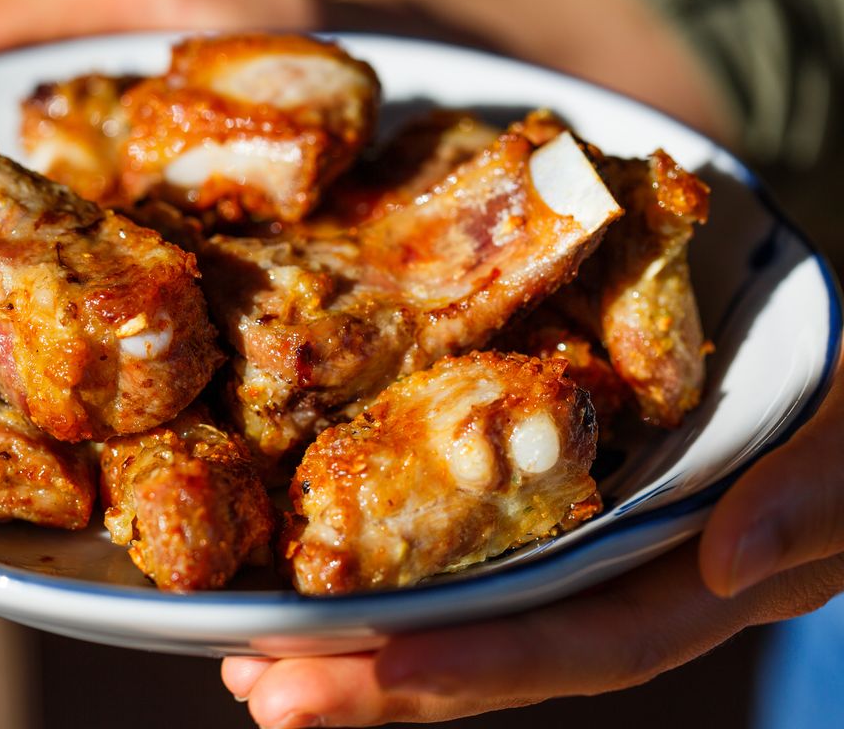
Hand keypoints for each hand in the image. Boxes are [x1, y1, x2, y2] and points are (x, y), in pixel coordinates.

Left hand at [221, 367, 843, 726]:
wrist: (819, 350)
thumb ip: (819, 502)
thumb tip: (732, 562)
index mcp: (691, 582)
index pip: (575, 643)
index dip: (471, 667)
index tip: (362, 679)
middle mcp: (617, 574)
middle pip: (492, 642)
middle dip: (378, 678)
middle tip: (261, 690)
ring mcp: (575, 534)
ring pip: (463, 597)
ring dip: (360, 634)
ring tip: (253, 654)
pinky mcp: (544, 482)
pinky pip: (462, 527)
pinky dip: (388, 555)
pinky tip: (313, 564)